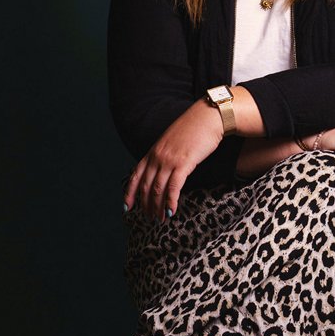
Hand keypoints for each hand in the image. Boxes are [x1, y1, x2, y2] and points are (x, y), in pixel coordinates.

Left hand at [123, 100, 222, 218]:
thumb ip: (165, 153)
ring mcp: (169, 160)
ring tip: (160, 219)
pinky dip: (170, 201)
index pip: (135, 175)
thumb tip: (163, 168)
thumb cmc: (194, 128)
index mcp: (153, 151)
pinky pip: (174, 187)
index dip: (129, 193)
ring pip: (157, 189)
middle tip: (149, 218)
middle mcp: (158, 156)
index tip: (126, 207)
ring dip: (157, 207)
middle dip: (146, 204)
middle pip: (145, 185)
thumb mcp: (173, 140)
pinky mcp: (184, 163)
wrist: (208, 116)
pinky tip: (171, 211)